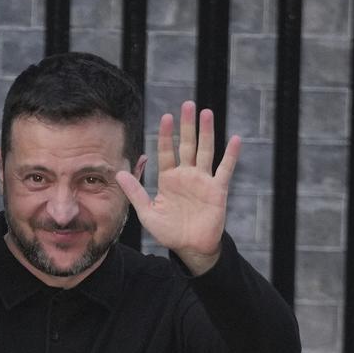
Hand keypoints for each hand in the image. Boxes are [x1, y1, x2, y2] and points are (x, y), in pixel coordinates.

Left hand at [116, 101, 240, 275]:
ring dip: (206, 132)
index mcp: (169, 179)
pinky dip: (230, 155)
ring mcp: (203, 181)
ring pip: (206, 151)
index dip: (167, 135)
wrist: (190, 247)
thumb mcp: (147, 212)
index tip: (166, 117)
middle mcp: (186, 175)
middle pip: (187, 145)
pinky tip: (234, 140)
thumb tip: (119, 174)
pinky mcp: (217, 190)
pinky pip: (225, 170)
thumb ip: (135, 193)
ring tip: (206, 113)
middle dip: (187, 126)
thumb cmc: (169, 231)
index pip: (167, 152)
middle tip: (188, 104)